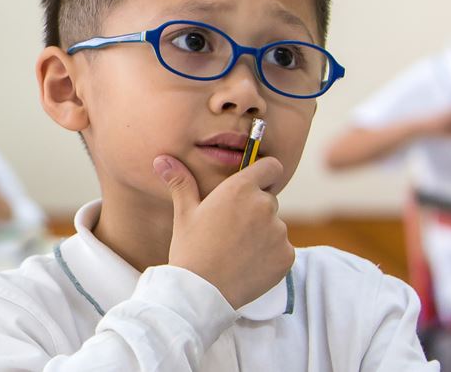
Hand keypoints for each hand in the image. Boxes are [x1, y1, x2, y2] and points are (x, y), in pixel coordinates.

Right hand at [157, 155, 294, 308]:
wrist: (200, 292)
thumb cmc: (190, 249)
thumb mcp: (184, 213)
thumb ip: (181, 182)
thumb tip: (163, 159)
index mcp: (240, 189)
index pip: (271, 166)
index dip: (263, 174)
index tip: (252, 185)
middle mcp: (264, 205)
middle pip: (268, 199)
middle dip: (254, 210)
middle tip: (229, 230)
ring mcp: (279, 232)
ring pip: (274, 226)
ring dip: (261, 234)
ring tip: (235, 251)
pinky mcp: (287, 255)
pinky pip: (281, 249)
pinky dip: (269, 255)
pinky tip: (247, 265)